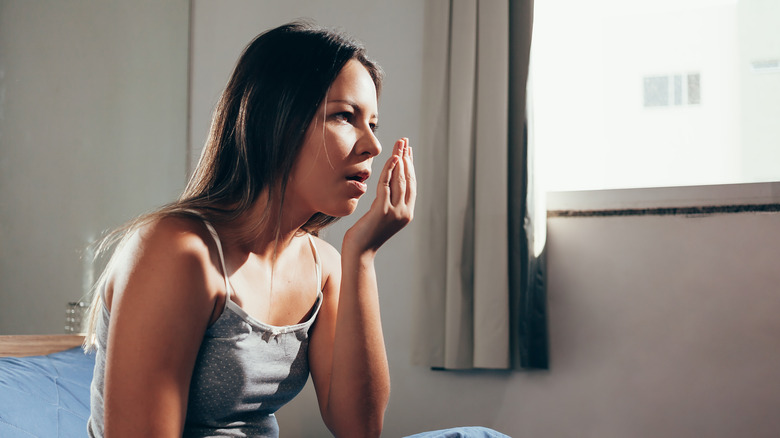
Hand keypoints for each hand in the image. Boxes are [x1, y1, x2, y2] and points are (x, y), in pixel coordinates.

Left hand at [344, 137, 415, 254]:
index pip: (411, 184)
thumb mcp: (378, 215)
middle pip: (408, 179)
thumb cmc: (364, 235)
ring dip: (400, 159)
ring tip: (399, 144)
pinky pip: (387, 185)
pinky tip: (392, 158)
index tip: (407, 151)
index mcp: (406, 212)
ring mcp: (396, 212)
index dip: (410, 166)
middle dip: (407, 158)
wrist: (359, 252)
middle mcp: (405, 212)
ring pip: (400, 180)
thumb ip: (385, 202)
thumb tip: (385, 187)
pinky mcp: (383, 211)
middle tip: (405, 141)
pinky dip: (390, 170)